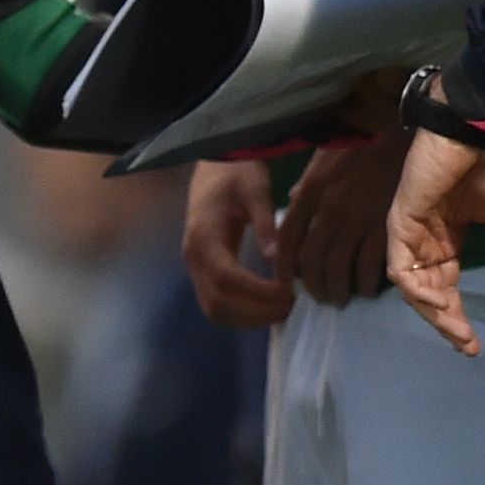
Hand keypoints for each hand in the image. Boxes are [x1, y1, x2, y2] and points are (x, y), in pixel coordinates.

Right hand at [181, 160, 288, 328]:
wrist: (214, 166)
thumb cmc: (236, 173)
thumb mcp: (255, 189)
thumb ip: (265, 222)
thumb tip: (275, 257)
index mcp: (204, 237)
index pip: (227, 278)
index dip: (257, 293)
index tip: (288, 292)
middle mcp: (193, 258)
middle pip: (218, 302)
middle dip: (256, 312)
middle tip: (291, 305)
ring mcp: (194, 267)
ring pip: (215, 309)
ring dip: (248, 318)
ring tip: (282, 310)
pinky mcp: (202, 271)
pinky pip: (217, 304)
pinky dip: (241, 314)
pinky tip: (266, 307)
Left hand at [277, 129, 405, 307]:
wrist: (402, 132)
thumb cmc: (362, 141)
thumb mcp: (323, 158)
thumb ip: (306, 185)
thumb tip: (291, 204)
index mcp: (311, 192)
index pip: (287, 238)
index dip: (283, 265)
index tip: (286, 281)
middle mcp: (329, 211)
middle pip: (312, 261)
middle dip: (313, 284)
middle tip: (319, 295)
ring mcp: (358, 221)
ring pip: (339, 269)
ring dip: (337, 289)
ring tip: (340, 297)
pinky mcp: (386, 227)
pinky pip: (371, 267)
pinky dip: (366, 283)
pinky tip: (366, 289)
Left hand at [388, 136, 484, 355]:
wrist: (473, 133)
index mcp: (443, 240)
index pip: (444, 287)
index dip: (456, 316)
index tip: (472, 343)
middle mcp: (422, 241)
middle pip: (426, 293)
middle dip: (445, 321)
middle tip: (464, 343)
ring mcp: (407, 234)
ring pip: (411, 287)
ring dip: (432, 311)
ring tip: (455, 329)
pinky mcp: (399, 224)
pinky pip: (399, 267)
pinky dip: (415, 289)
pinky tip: (438, 302)